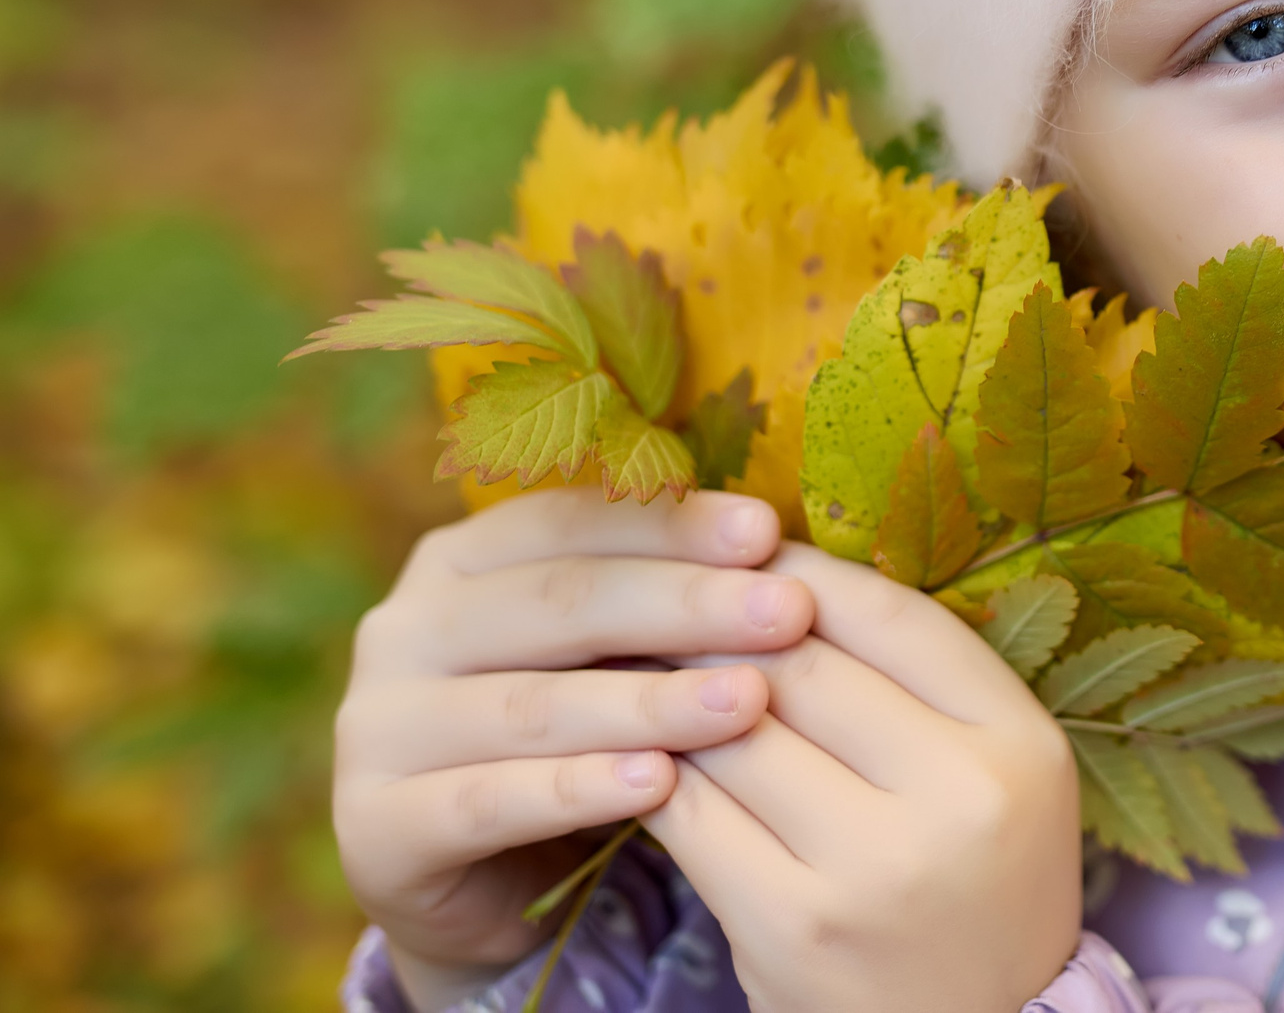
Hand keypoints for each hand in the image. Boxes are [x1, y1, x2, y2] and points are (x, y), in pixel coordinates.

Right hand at [333, 489, 816, 1009]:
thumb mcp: (611, 653)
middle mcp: (403, 629)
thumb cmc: (575, 735)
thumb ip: (663, 597)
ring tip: (747, 703)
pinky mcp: (377, 825)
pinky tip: (659, 785)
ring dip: (648, 702)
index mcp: (458, 560)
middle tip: (786, 612)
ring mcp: (377, 728)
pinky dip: (577, 791)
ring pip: (533, 705)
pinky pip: (491, 801)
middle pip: (559, 602)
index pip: (571, 521)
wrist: (485, 881)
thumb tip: (775, 539)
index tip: (769, 531)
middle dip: (684, 604)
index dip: (672, 524)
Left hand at [649, 543, 1084, 1012]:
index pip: (895, 616)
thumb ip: (916, 684)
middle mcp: (960, 796)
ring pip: (735, 732)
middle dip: (727, 626)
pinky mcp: (791, 926)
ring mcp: (873, 866)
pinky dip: (656, 773)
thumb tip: (780, 572)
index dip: (809, 571)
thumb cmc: (980, 886)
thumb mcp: (997, 773)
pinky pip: (691, 814)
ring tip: (646, 670)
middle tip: (674, 604)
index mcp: (1020, 740)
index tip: (752, 551)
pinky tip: (643, 756)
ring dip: (677, 694)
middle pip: (806, 664)